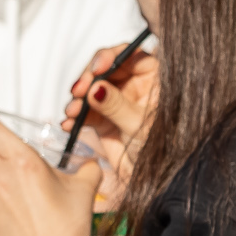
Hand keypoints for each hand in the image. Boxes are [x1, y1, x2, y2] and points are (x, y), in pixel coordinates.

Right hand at [64, 41, 159, 190]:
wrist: (158, 180)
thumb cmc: (165, 150)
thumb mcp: (140, 125)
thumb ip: (117, 105)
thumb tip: (96, 88)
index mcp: (155, 79)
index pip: (131, 55)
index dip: (111, 56)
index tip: (97, 67)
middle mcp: (136, 86)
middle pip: (106, 69)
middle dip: (88, 78)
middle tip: (78, 91)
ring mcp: (118, 101)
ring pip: (92, 88)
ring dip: (78, 98)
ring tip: (72, 112)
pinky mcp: (105, 119)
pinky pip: (85, 111)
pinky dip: (75, 115)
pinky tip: (70, 123)